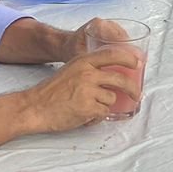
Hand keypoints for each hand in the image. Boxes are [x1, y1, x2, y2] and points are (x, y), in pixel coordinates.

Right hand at [22, 47, 141, 131]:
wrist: (34, 107)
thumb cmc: (52, 91)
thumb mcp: (71, 70)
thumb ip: (90, 69)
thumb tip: (114, 75)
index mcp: (83, 62)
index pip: (112, 54)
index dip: (128, 58)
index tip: (137, 63)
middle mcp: (87, 74)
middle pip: (121, 80)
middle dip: (133, 89)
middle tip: (136, 95)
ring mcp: (88, 91)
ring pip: (111, 99)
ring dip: (104, 106)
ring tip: (88, 108)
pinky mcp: (87, 107)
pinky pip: (103, 113)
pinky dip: (96, 117)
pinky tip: (84, 116)